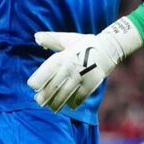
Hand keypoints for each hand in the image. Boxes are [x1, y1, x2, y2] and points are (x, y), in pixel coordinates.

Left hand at [27, 18, 143, 110]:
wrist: (108, 48)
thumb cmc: (85, 44)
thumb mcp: (67, 39)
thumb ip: (51, 39)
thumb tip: (36, 36)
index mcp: (60, 58)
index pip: (42, 75)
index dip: (36, 83)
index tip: (34, 87)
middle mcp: (68, 69)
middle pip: (51, 89)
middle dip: (43, 98)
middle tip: (39, 102)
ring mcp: (79, 78)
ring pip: (63, 96)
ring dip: (55, 104)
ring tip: (51, 108)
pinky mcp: (90, 85)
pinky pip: (78, 99)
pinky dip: (72, 104)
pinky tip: (69, 105)